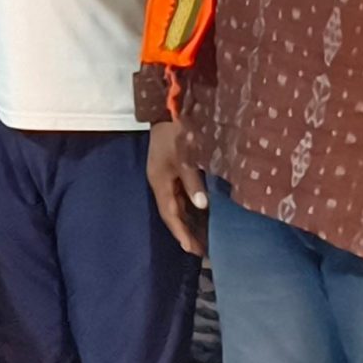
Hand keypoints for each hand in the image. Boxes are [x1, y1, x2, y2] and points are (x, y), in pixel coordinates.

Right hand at [146, 122, 207, 255]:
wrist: (166, 111)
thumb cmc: (176, 134)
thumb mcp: (185, 158)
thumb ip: (193, 182)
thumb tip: (202, 206)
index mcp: (160, 183)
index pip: (170, 214)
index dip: (181, 232)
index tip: (192, 250)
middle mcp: (161, 184)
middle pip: (172, 214)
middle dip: (185, 232)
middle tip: (200, 251)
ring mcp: (165, 177)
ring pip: (176, 206)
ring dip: (187, 222)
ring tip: (202, 238)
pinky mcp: (172, 171)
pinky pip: (180, 196)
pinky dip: (189, 209)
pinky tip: (200, 214)